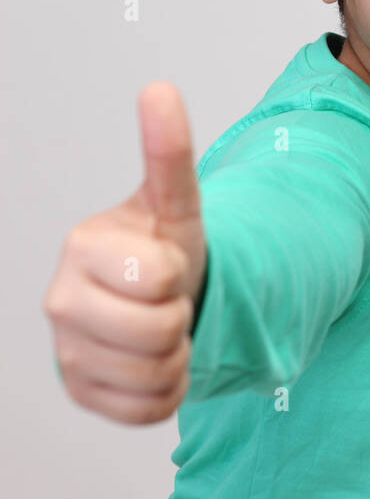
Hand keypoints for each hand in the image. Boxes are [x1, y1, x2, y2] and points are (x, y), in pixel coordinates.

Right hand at [42, 83, 207, 423]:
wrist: (156, 299)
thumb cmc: (162, 247)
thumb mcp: (175, 203)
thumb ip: (169, 153)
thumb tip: (160, 88)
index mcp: (81, 247)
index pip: (157, 277)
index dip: (176, 273)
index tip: (163, 262)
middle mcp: (60, 301)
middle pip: (157, 330)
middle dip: (179, 317)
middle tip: (166, 300)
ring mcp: (66, 350)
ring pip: (154, 374)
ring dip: (176, 356)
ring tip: (162, 329)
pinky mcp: (81, 392)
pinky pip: (147, 410)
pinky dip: (167, 392)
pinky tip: (153, 362)